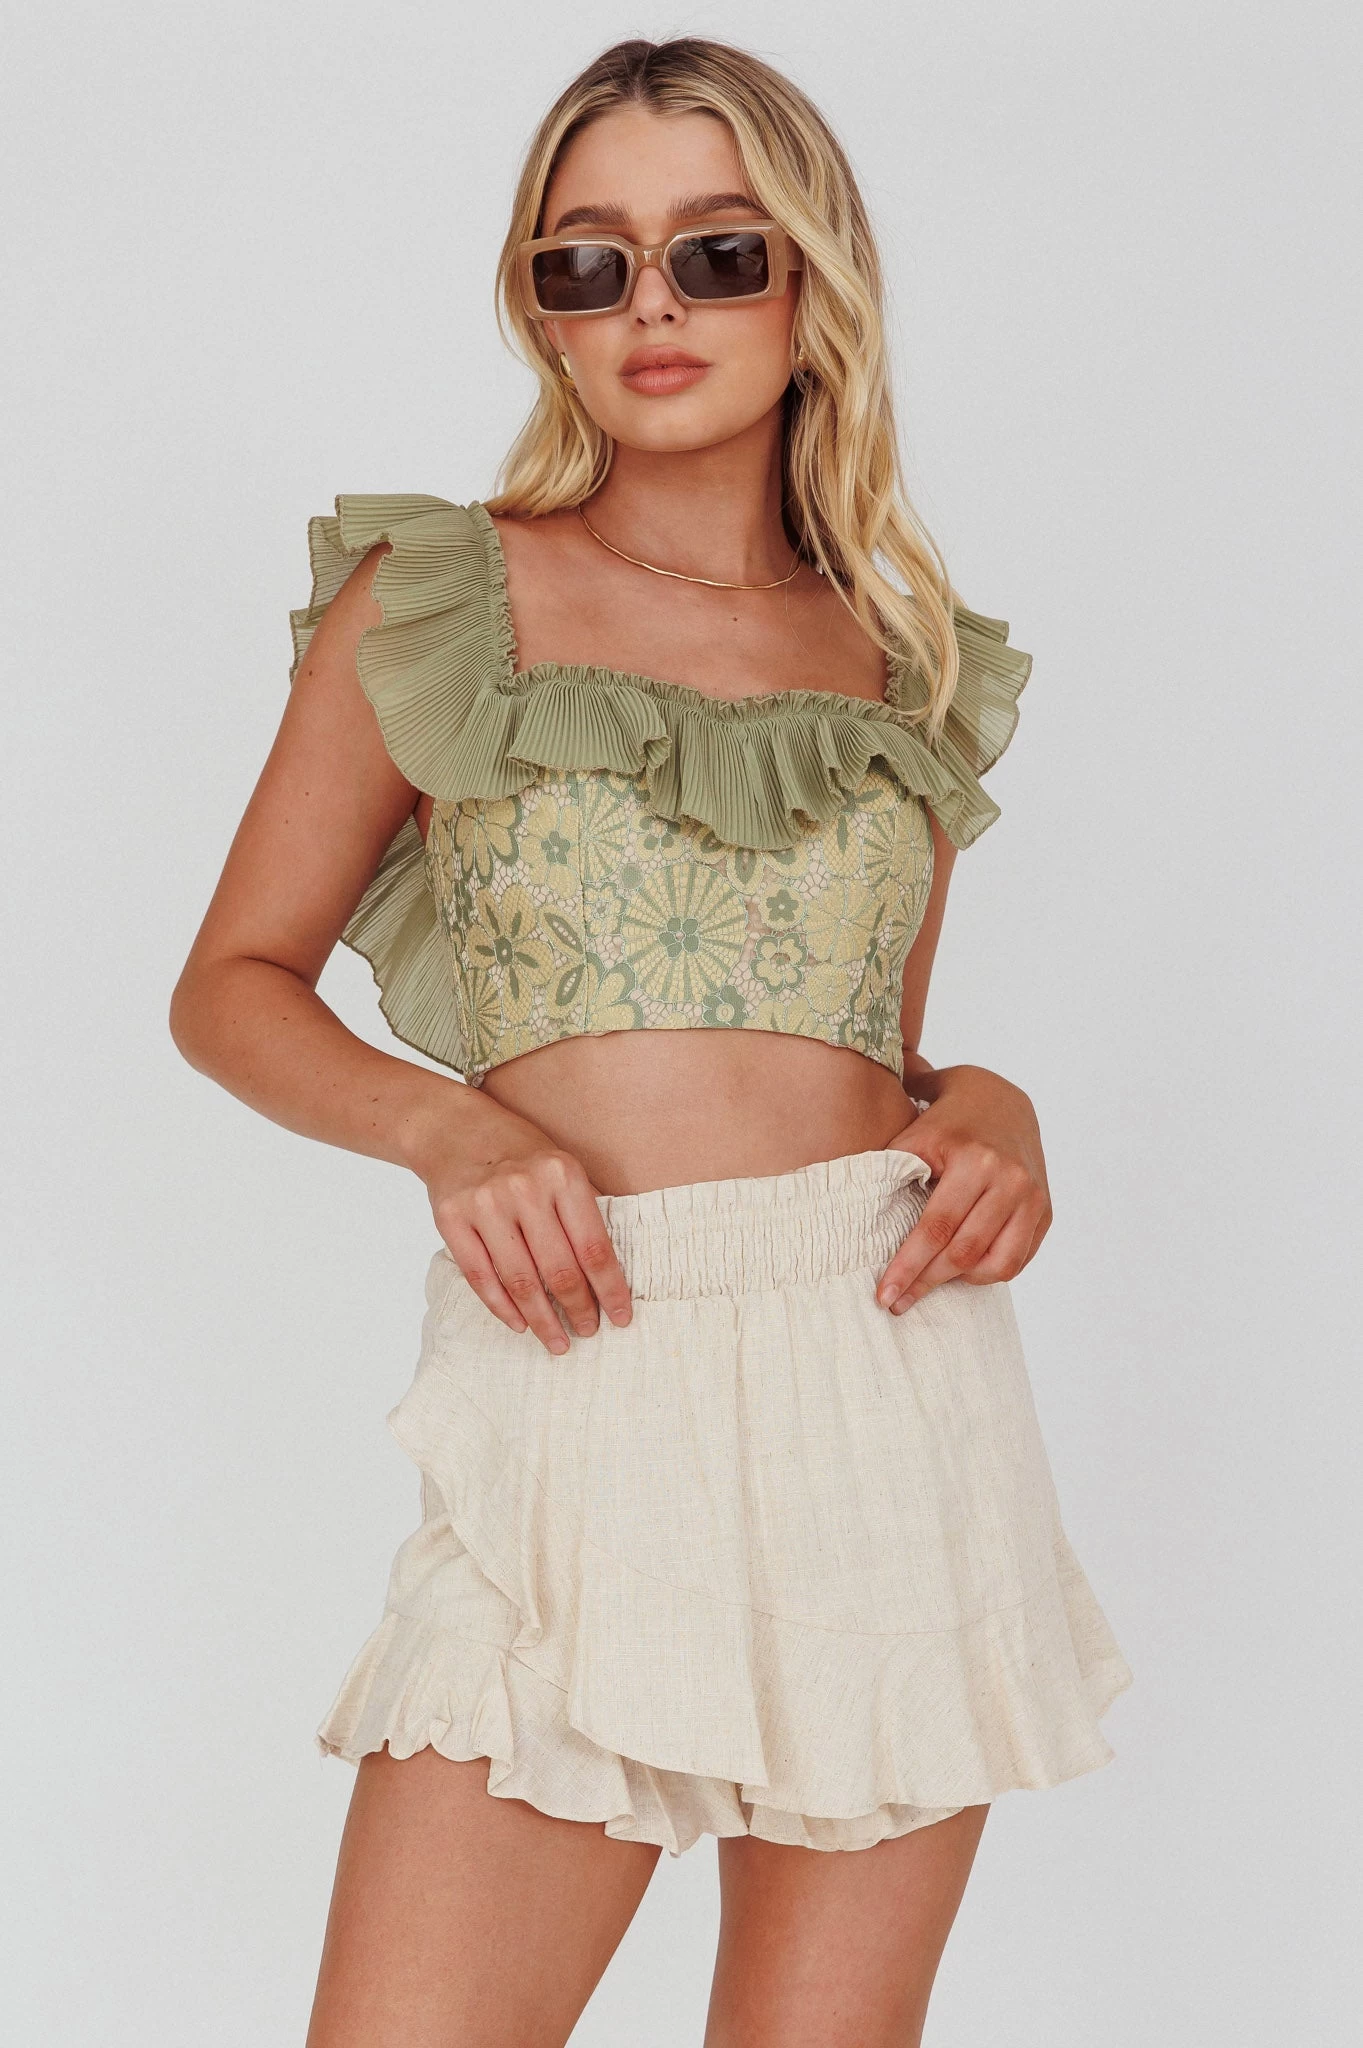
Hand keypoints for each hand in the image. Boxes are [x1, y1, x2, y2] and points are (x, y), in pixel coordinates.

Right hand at [422, 1108, 632, 1355]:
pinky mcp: (451, 1219)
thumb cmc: (519, 1154)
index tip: (621, 1317)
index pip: (594, 1247)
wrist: (454, 1129)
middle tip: (588, 1332)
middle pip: (559, 1270)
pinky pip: (480, 1277)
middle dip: (578, 1310)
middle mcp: (524, 1188)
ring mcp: (484, 1205)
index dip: (610, 1289)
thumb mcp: (562, 1166)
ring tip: (558, 1341)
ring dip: (542, 1320)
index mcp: (562, 1174)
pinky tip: (519, 1324)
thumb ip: (585, 1210)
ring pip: (520, 1281)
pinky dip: (502, 1308)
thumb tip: (615, 1271)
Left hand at [877, 1066, 1051, 1312]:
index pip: (935, 1228)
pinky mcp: (1045, 1210)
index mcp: (974, 1160)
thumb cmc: (947, 1118)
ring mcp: (1033, 1197)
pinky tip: (961, 1271)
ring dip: (959, 1282)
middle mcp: (1010, 1180)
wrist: (1002, 1098)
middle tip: (897, 1303)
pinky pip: (1017, 1259)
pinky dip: (988, 1273)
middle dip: (926, 1283)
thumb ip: (891, 1170)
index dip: (908, 1266)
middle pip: (964, 1252)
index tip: (884, 1293)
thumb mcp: (915, 1133)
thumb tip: (856, 1218)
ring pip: (997, 1264)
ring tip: (930, 1282)